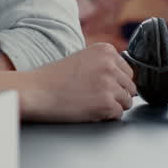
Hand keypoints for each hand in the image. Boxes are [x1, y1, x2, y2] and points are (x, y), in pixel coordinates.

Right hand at [5, 43, 136, 122]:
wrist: (37, 90)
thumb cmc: (55, 77)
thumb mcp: (83, 59)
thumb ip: (104, 63)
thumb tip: (124, 78)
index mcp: (106, 50)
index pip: (128, 72)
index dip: (115, 82)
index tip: (98, 85)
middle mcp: (110, 65)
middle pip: (130, 87)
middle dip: (116, 94)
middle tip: (94, 96)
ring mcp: (109, 84)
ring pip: (127, 101)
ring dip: (112, 105)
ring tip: (91, 102)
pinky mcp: (106, 103)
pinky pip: (118, 114)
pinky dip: (106, 116)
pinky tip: (89, 110)